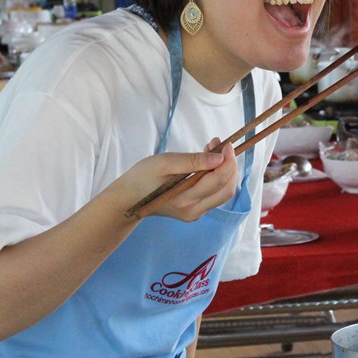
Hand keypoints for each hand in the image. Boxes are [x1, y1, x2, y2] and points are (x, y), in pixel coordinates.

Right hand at [121, 142, 237, 222]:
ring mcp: (195, 213)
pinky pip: (214, 195)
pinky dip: (217, 177)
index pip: (219, 180)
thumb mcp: (164, 163)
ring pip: (223, 192)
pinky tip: (206, 163)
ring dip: (224, 170)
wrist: (128, 199)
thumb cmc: (142, 177)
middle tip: (219, 144)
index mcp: (185, 199)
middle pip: (227, 188)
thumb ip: (193, 161)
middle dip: (229, 165)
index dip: (228, 160)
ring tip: (212, 150)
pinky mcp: (195, 211)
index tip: (227, 143)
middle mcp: (194, 210)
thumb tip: (220, 158)